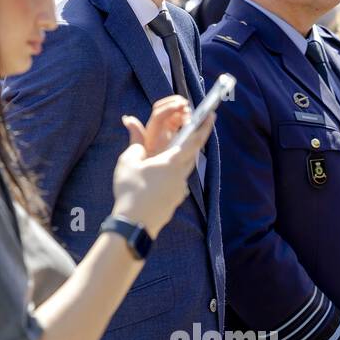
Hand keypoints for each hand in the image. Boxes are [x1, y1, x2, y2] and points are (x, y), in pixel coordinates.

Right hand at [112, 99, 210, 239]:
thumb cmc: (130, 191)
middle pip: (192, 155)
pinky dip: (170, 176)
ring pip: (183, 170)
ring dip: (180, 160)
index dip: (204, 127)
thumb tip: (135, 134)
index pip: (194, 140)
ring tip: (168, 156)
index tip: (212, 115)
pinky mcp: (174, 201)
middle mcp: (181, 176)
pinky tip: (156, 179)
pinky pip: (176, 183)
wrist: (134, 224)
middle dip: (193, 142)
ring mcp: (179, 190)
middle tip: (192, 131)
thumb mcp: (128, 162)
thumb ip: (135, 144)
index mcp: (172, 162)